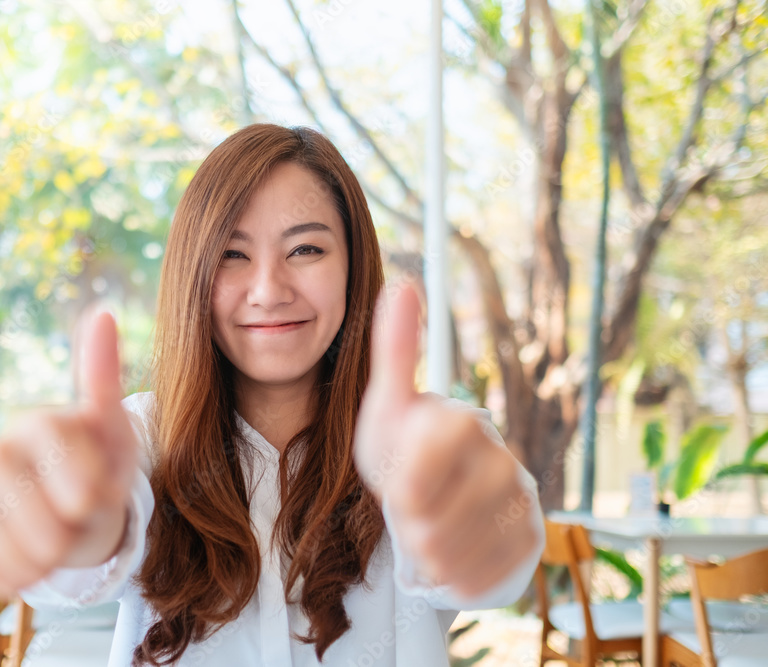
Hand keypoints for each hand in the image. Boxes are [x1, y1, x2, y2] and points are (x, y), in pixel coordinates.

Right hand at [0, 305, 139, 600]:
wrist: (83, 519)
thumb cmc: (102, 467)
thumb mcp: (115, 429)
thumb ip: (103, 377)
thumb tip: (101, 313)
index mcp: (37, 422)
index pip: (49, 442)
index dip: (76, 475)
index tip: (94, 496)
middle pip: (26, 501)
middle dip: (67, 525)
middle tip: (83, 518)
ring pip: (7, 540)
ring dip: (48, 554)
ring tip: (64, 536)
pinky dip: (21, 573)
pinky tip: (35, 556)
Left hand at [353, 281, 538, 598]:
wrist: (442, 499)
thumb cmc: (406, 450)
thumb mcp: (388, 405)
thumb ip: (394, 350)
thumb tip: (403, 283)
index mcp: (466, 424)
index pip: (430, 463)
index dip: (408, 482)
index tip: (398, 486)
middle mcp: (504, 464)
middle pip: (436, 519)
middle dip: (410, 522)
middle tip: (409, 511)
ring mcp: (521, 509)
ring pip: (452, 555)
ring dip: (425, 551)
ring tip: (426, 529)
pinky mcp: (528, 547)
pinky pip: (474, 580)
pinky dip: (450, 575)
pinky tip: (449, 553)